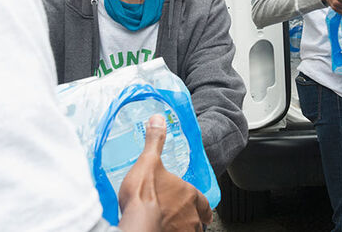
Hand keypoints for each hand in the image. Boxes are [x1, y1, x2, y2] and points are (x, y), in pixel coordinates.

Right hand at [118, 115, 212, 231]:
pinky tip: (162, 231)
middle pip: (199, 221)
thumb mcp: (148, 162)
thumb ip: (155, 141)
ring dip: (184, 229)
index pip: (204, 203)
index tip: (202, 209)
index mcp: (190, 195)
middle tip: (183, 218)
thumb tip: (158, 120)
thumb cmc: (144, 197)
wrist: (136, 226)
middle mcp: (191, 217)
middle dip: (193, 219)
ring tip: (173, 227)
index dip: (203, 206)